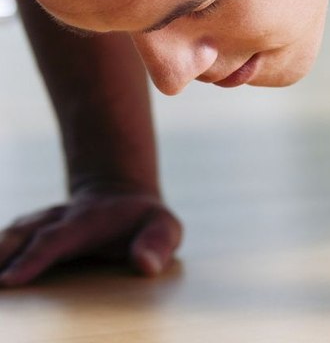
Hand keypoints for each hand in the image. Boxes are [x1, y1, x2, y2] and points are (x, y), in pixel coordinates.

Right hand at [0, 185, 181, 286]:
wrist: (123, 196)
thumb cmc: (146, 221)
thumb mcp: (166, 228)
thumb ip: (157, 244)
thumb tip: (146, 266)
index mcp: (88, 221)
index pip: (55, 239)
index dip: (33, 259)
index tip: (10, 280)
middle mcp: (59, 219)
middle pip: (22, 234)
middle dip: (0, 256)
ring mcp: (42, 222)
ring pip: (11, 234)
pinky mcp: (33, 231)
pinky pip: (9, 240)